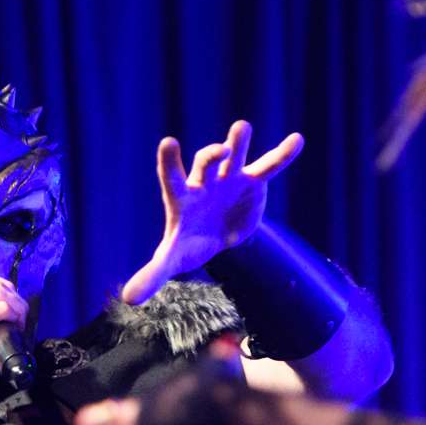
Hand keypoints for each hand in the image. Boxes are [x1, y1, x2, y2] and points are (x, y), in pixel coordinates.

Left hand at [122, 120, 304, 305]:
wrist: (215, 238)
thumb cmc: (188, 244)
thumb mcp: (171, 260)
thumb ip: (152, 274)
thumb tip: (128, 298)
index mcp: (182, 197)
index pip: (173, 178)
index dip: (170, 162)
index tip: (168, 142)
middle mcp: (205, 181)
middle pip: (207, 163)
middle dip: (213, 155)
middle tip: (221, 150)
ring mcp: (229, 179)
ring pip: (235, 157)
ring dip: (238, 142)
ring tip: (242, 127)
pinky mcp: (252, 183)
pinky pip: (269, 167)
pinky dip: (283, 155)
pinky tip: (297, 140)